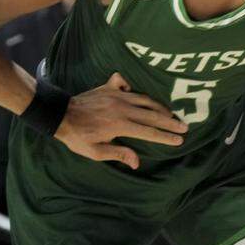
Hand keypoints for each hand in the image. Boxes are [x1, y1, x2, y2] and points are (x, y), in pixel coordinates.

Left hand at [54, 73, 187, 169]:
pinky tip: (136, 92)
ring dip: (159, 106)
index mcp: (120, 125)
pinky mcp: (108, 87)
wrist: (60, 114)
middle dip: (170, 121)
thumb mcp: (95, 152)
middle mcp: (121, 107)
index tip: (179, 140)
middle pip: (152, 114)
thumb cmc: (77, 137)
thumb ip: (118, 153)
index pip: (149, 132)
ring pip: (144, 98)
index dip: (165, 136)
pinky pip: (124, 81)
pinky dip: (132, 85)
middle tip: (184, 126)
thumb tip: (137, 162)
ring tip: (171, 112)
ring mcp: (116, 95)